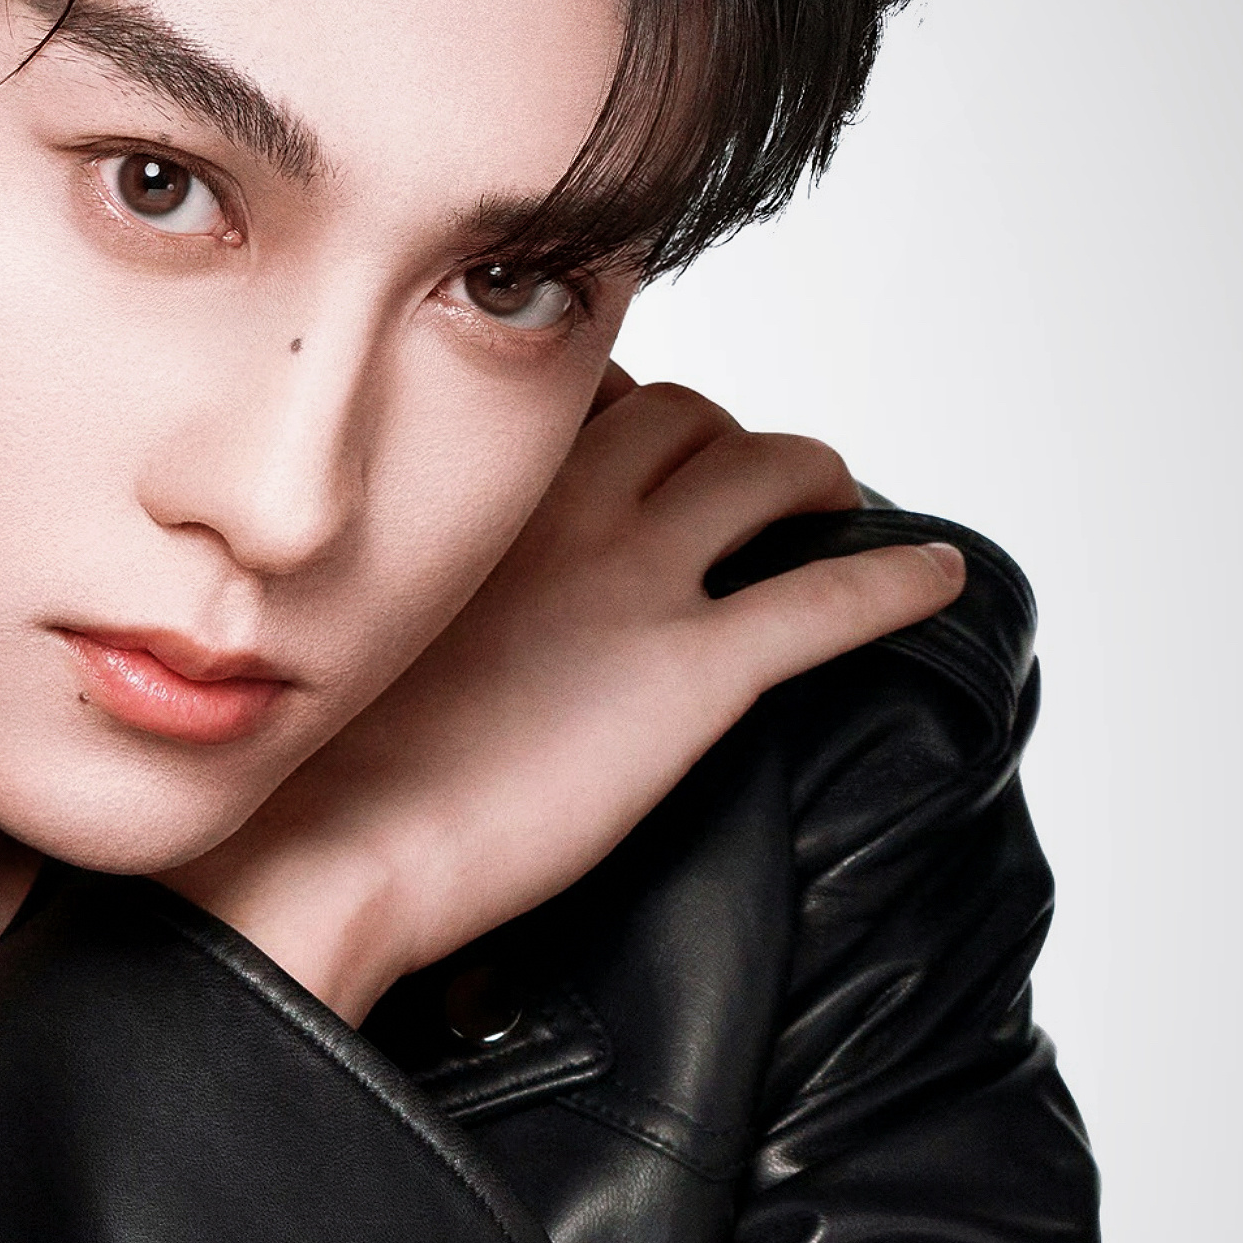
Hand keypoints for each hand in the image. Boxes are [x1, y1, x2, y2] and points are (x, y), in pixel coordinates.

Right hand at [174, 377, 964, 1021]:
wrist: (327, 845)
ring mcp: (631, 581)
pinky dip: (897, 581)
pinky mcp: (692, 672)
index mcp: (469, 493)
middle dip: (726, 440)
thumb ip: (392, 589)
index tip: (637, 436)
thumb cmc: (303, 770)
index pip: (576, 397)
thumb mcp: (340, 633)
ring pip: (763, 472)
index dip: (624, 411)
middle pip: (684, 416)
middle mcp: (557, 507)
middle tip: (750, 485)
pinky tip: (939, 581)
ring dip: (813, 479)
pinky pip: (827, 597)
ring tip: (833, 505)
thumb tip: (399, 612)